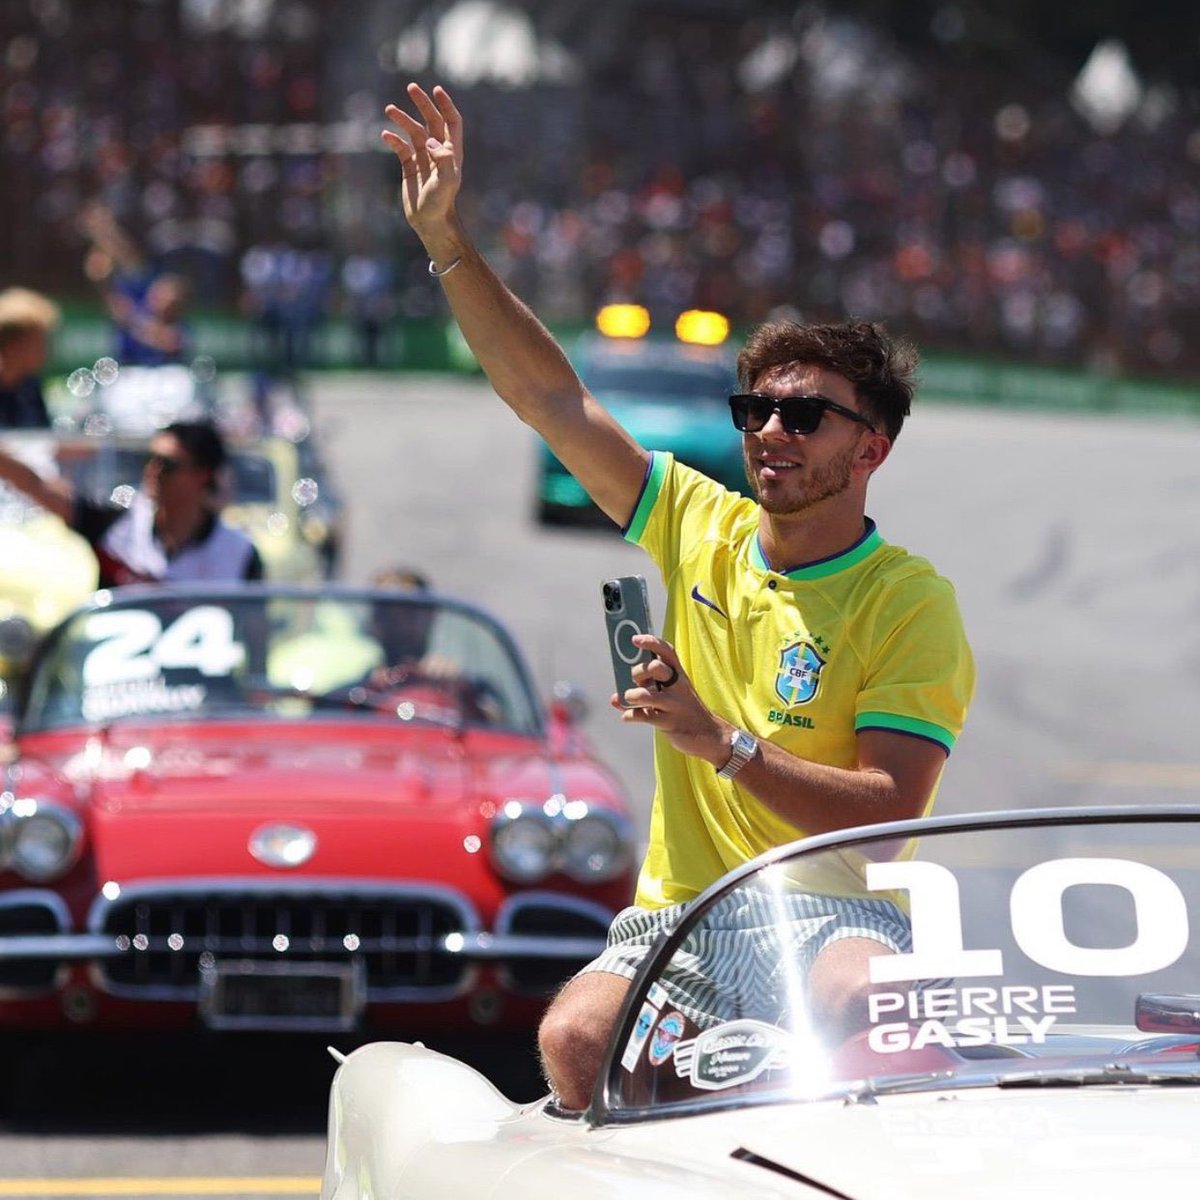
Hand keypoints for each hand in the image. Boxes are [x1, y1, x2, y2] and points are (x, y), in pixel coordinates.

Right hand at [382, 84, 463, 245]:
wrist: (430, 222)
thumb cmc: (441, 202)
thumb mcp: (446, 180)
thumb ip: (443, 158)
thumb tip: (430, 140)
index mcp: (451, 152)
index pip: (452, 122)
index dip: (445, 105)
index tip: (436, 90)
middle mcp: (438, 152)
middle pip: (431, 121)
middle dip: (422, 104)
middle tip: (411, 87)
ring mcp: (424, 158)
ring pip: (413, 132)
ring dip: (402, 119)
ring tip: (389, 109)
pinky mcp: (410, 167)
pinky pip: (401, 148)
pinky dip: (393, 139)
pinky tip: (385, 135)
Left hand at [610, 634, 731, 766]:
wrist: (709, 735)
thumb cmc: (683, 710)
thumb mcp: (671, 695)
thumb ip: (645, 691)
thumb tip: (614, 698)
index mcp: (679, 675)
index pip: (667, 651)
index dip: (650, 642)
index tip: (635, 639)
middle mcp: (678, 687)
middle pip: (656, 667)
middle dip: (639, 672)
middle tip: (636, 681)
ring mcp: (674, 705)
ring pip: (647, 695)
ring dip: (632, 695)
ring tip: (629, 698)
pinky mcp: (669, 723)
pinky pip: (644, 717)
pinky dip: (630, 716)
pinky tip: (628, 717)